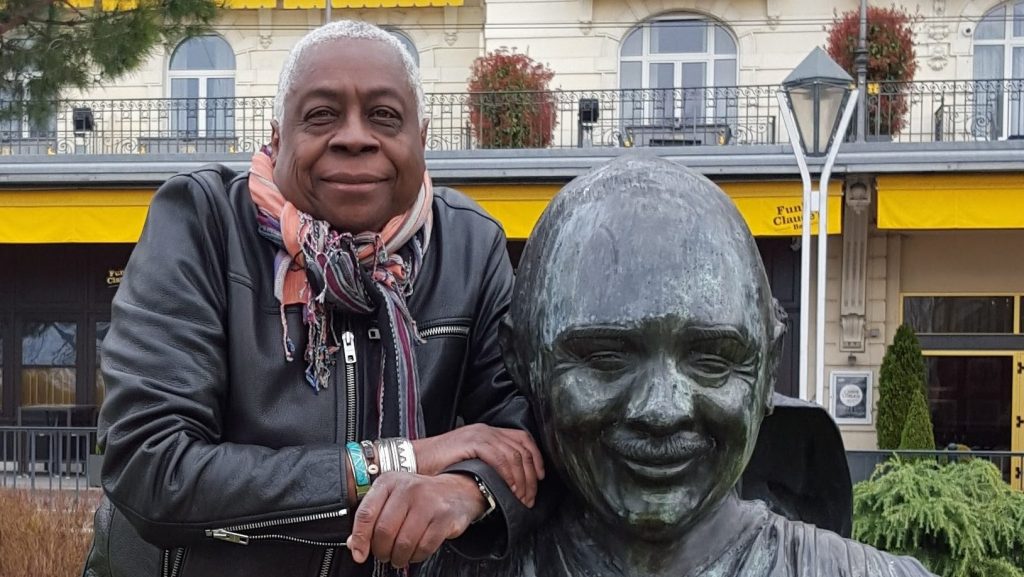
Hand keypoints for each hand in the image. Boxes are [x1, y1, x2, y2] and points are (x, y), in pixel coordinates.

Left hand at [346, 472, 484, 566]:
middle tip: (384, 555)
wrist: (456, 490)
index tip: (359, 554)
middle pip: (384, 531)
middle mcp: (408, 488)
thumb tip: (354, 544)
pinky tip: (415, 552)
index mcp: (389, 482)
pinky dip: (416, 556)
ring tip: (398, 556)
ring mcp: (428, 502)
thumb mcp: (392, 499)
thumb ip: (372, 518)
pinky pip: (424, 547)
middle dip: (381, 551)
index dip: (360, 538)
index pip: (366, 513)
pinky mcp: (444, 517)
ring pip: (404, 542)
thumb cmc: (418, 497)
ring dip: (398, 557)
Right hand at [411, 423, 544, 506]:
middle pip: (522, 448)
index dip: (536, 459)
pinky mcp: (472, 441)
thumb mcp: (469, 463)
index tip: (540, 478)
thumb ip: (488, 467)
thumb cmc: (438, 467)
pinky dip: (509, 475)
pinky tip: (509, 489)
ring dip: (522, 479)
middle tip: (529, 497)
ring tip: (520, 498)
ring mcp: (480, 434)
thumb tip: (508, 484)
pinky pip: (500, 457)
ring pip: (514, 455)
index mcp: (488, 432)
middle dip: (531, 475)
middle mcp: (487, 430)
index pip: (522, 439)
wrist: (414, 461)